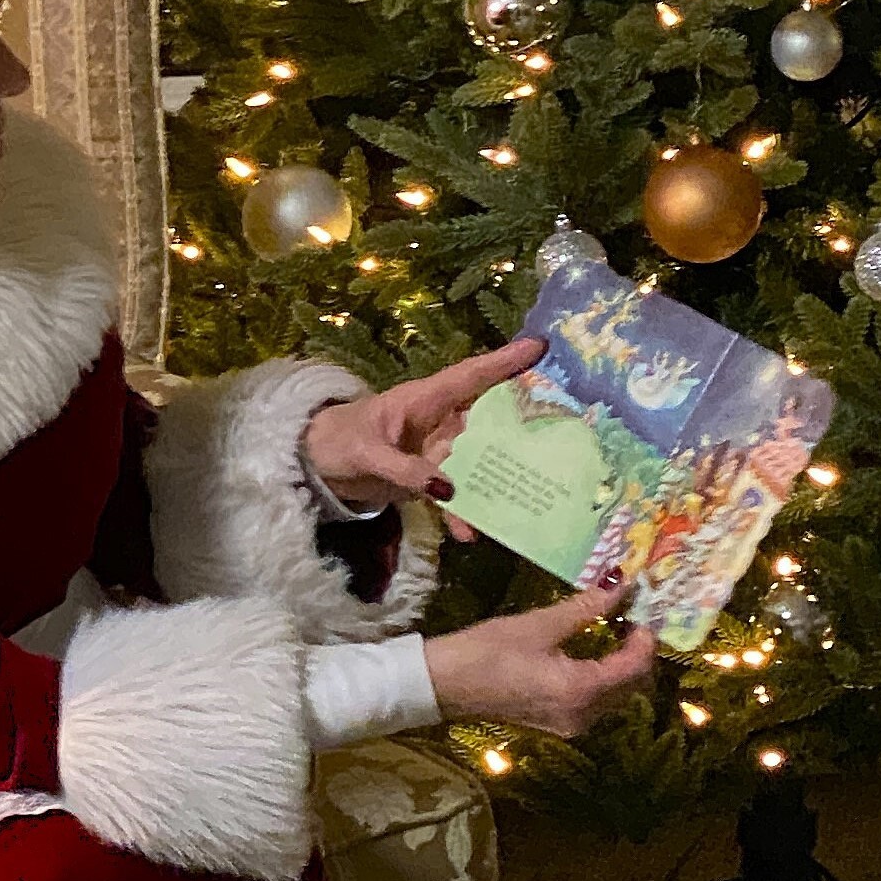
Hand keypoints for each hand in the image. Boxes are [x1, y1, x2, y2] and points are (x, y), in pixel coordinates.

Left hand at [302, 339, 543, 536]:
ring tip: (528, 492)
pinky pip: (455, 493)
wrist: (316, 469)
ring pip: (479, 459)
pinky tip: (472, 533)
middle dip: (524, 421)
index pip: (471, 376)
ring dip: (499, 477)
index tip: (541, 347)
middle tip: (564, 425)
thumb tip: (446, 489)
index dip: (504, 362)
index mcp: (425, 399)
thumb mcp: (365, 453)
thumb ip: (405, 470)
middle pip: (489, 418)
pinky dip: (463, 512)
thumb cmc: (338, 442)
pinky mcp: (430, 479)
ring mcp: (438, 451)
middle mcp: (439, 421)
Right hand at [423, 584, 656, 739]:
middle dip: (638, 653)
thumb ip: (586, 607)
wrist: (442, 685)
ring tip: (611, 631)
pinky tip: (591, 654)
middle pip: (633, 686)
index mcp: (581, 691)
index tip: (640, 607)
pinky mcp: (557, 724)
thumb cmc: (486, 651)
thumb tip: (621, 581)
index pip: (636, 667)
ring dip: (622, 666)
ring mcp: (570, 724)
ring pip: (617, 697)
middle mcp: (583, 716)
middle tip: (629, 617)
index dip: (646, 637)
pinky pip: (596, 703)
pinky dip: (603, 679)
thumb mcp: (539, 624)